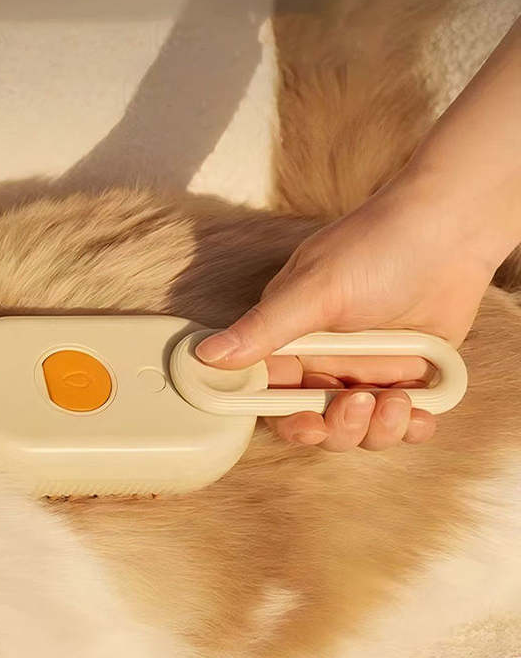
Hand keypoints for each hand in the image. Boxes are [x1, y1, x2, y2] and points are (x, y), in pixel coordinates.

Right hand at [196, 174, 497, 450]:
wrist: (453, 228)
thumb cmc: (377, 246)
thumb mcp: (314, 289)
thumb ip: (263, 328)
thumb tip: (205, 355)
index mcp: (290, 341)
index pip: (270, 396)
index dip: (283, 418)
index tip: (302, 422)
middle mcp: (324, 362)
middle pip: (315, 423)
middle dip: (335, 428)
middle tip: (354, 406)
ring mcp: (366, 371)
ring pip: (358, 430)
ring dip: (375, 430)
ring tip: (397, 402)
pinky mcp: (408, 377)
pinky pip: (402, 422)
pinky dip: (411, 428)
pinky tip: (419, 415)